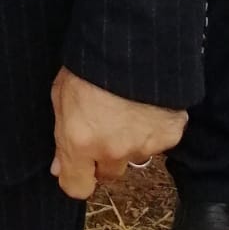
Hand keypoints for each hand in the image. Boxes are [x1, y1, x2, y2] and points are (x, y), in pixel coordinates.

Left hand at [50, 68, 185, 200]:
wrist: (133, 41)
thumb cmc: (88, 63)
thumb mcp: (61, 95)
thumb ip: (61, 135)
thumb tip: (58, 166)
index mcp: (80, 142)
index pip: (76, 187)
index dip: (75, 177)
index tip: (75, 166)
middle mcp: (113, 151)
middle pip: (108, 174)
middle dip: (103, 158)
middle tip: (103, 128)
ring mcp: (144, 145)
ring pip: (134, 157)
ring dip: (129, 142)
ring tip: (125, 109)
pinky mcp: (170, 134)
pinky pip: (159, 142)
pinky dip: (153, 128)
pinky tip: (146, 104)